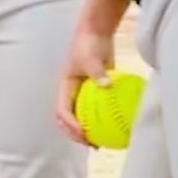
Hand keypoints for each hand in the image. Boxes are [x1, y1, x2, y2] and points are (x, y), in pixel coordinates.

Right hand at [57, 19, 116, 145]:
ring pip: (81, 118)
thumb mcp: (89, 58)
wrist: (96, 33)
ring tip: (100, 144)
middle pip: (68, 120)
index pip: (62, 110)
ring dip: (87, 133)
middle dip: (75, 135)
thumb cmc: (88, 44)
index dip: (70, 124)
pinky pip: (97, 111)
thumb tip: (107, 85)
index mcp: (65, 87)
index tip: (82, 133)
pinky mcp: (95, 92)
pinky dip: (102, 122)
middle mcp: (71, 93)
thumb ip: (97, 72)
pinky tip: (115, 130)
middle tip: (91, 144)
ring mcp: (83, 94)